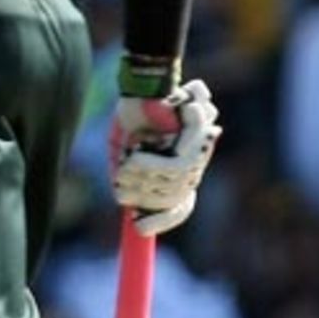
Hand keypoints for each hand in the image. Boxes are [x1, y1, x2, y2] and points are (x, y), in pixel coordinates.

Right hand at [110, 78, 219, 236]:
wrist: (144, 88)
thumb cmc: (134, 117)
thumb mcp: (124, 151)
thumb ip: (126, 176)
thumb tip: (125, 205)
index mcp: (179, 171)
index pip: (180, 207)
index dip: (163, 220)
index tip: (141, 229)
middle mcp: (192, 164)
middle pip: (174, 200)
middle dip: (143, 198)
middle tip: (121, 188)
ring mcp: (196, 154)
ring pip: (173, 184)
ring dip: (142, 179)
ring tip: (124, 166)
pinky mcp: (195, 141)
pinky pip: (174, 167)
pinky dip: (148, 165)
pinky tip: (131, 158)